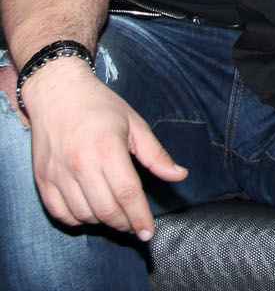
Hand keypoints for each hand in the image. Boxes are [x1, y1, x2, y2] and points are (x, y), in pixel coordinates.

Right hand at [21, 58, 187, 239]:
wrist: (57, 93)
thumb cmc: (101, 106)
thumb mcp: (135, 124)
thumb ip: (156, 154)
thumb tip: (180, 175)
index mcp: (107, 149)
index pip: (127, 194)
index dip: (140, 217)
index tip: (149, 232)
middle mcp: (80, 164)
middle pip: (106, 209)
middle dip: (125, 224)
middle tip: (135, 226)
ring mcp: (58, 174)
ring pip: (83, 215)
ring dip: (103, 222)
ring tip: (116, 215)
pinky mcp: (42, 179)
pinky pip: (60, 213)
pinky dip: (77, 220)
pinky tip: (90, 212)